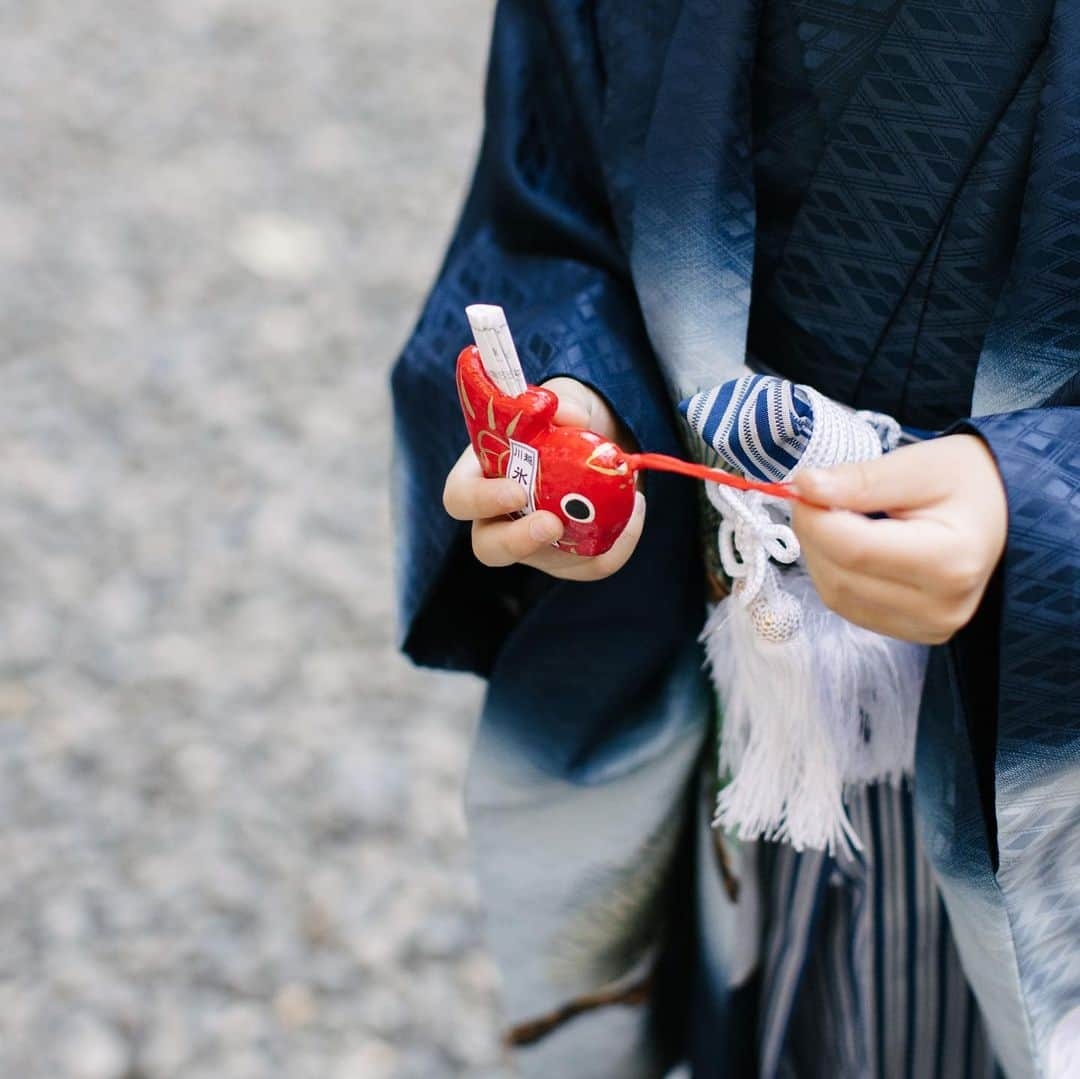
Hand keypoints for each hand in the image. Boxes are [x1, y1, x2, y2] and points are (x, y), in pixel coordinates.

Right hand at [442, 377, 645, 580]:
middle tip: (551, 524)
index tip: (516, 492)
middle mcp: (499, 517)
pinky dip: (616, 545)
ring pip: (543, 562)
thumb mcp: (564, 399)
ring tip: (618, 509)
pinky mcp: (568, 556)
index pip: (459, 499)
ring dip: (576, 548)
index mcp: (481, 476)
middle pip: (488, 547)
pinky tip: (636, 512)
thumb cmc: (564, 421)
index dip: (480, 501)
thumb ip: (562, 401)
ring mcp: (533, 542)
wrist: (599, 442)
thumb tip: (571, 416)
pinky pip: (588, 565)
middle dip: (517, 542)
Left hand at [790, 434, 1007, 643]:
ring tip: (834, 519)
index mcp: (949, 561)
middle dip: (813, 535)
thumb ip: (860, 480)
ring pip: (837, 596)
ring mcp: (928, 627)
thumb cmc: (965, 482)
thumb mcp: (917, 466)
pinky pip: (849, 607)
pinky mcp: (915, 633)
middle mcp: (940, 607)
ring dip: (819, 555)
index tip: (803, 488)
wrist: (1002, 513)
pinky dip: (835, 574)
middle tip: (814, 498)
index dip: (814, 519)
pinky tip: (848, 546)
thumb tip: (804, 486)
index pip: (854, 550)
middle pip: (841, 577)